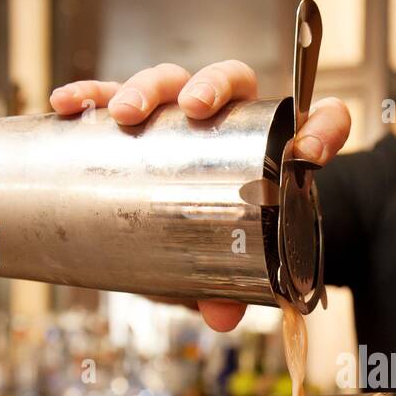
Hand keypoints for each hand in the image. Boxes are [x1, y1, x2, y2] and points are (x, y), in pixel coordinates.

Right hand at [50, 61, 350, 330]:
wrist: (186, 230)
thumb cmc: (218, 236)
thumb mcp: (228, 264)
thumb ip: (230, 288)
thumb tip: (221, 315)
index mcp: (273, 146)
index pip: (318, 118)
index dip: (325, 127)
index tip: (310, 153)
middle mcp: (229, 119)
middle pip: (229, 80)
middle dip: (210, 86)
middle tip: (192, 109)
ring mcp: (179, 115)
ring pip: (169, 81)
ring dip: (147, 89)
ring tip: (124, 113)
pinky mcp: (136, 121)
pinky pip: (110, 98)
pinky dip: (91, 97)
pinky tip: (70, 106)